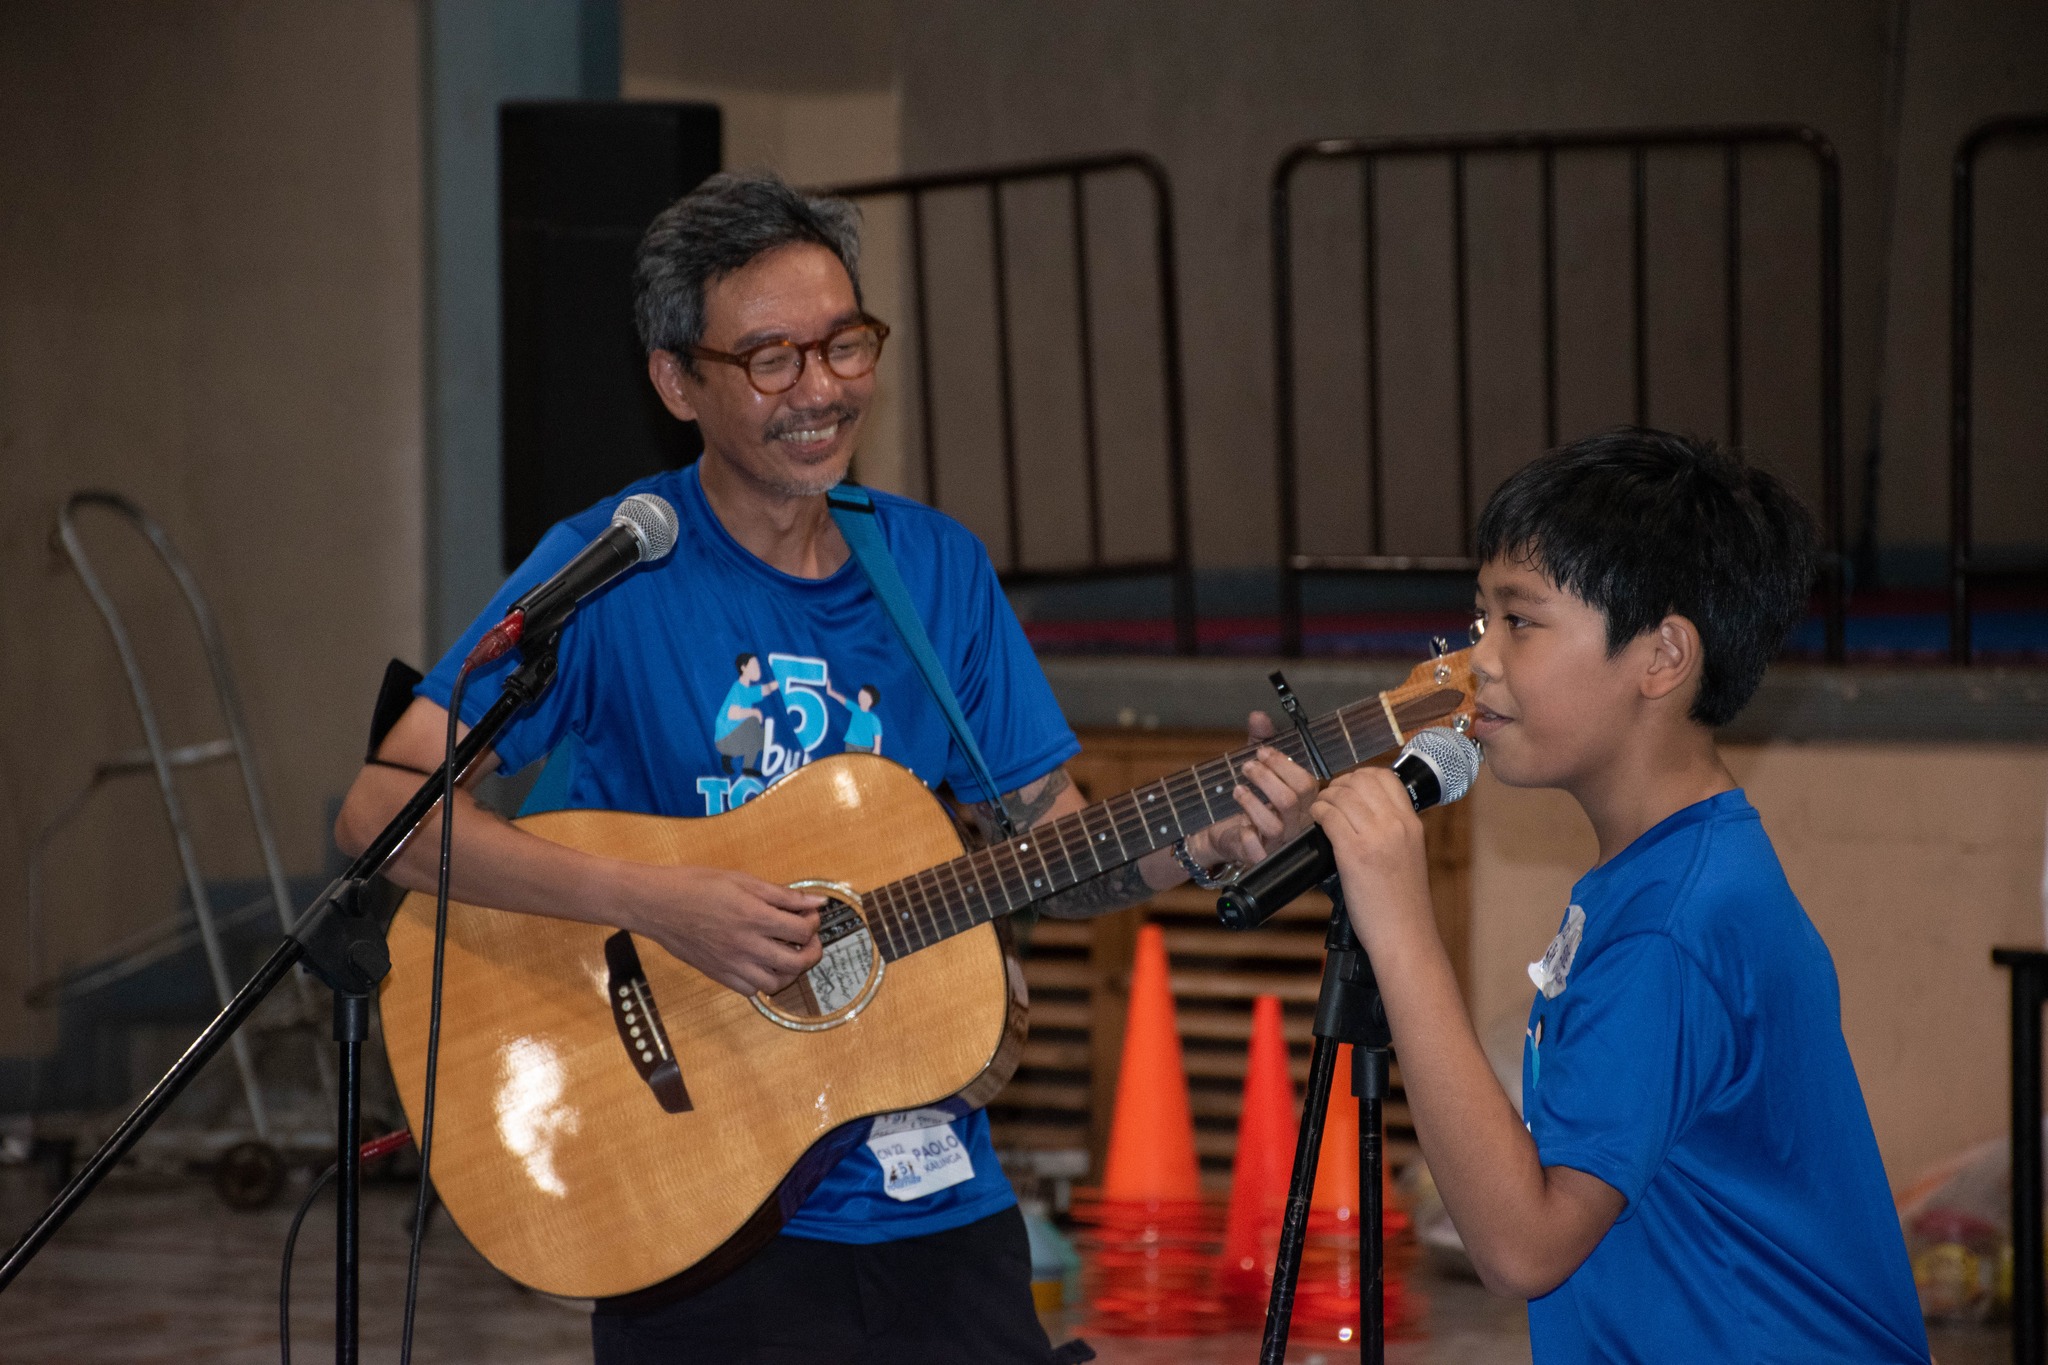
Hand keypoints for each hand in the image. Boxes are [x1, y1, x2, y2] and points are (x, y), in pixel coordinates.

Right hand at [624, 866, 824, 995]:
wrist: (657, 904)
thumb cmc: (696, 886)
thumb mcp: (743, 880)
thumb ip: (783, 895)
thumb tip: (817, 902)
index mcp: (755, 916)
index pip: (802, 931)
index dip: (813, 922)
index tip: (809, 915)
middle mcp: (746, 945)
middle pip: (797, 962)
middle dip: (812, 952)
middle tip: (808, 941)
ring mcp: (732, 963)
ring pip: (776, 984)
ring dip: (790, 972)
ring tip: (787, 955)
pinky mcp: (718, 974)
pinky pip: (750, 990)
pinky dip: (763, 982)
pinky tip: (761, 965)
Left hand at [1185, 711, 1318, 868]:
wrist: (1219, 834)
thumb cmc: (1246, 800)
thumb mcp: (1254, 767)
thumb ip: (1259, 742)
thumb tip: (1258, 716)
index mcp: (1301, 802)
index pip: (1306, 783)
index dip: (1283, 764)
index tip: (1262, 750)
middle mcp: (1295, 824)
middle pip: (1293, 800)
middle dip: (1268, 778)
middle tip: (1247, 766)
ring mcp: (1279, 844)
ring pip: (1275, 824)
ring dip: (1253, 802)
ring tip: (1238, 789)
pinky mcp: (1258, 859)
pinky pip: (1257, 850)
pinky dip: (1247, 834)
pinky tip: (1240, 824)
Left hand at [1312, 768, 1435, 951]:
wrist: (1405, 934)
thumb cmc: (1402, 903)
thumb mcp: (1409, 855)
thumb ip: (1392, 831)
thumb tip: (1363, 814)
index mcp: (1412, 824)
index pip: (1387, 778)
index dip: (1362, 776)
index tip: (1350, 787)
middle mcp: (1396, 825)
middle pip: (1361, 780)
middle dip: (1340, 784)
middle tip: (1330, 798)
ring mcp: (1375, 837)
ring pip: (1341, 795)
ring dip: (1325, 798)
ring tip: (1320, 809)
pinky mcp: (1353, 853)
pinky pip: (1329, 816)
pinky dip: (1318, 813)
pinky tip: (1316, 821)